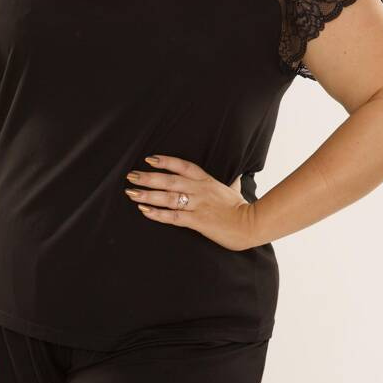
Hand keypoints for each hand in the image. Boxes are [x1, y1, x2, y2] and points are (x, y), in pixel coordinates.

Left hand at [124, 154, 255, 251]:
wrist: (251, 224)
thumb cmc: (241, 208)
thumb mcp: (234, 189)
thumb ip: (232, 181)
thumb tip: (239, 174)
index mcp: (207, 181)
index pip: (183, 166)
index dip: (166, 161)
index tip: (149, 159)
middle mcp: (200, 190)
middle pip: (170, 180)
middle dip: (149, 177)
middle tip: (131, 175)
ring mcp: (198, 205)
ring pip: (169, 198)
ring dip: (148, 195)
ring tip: (131, 193)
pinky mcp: (198, 221)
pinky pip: (174, 217)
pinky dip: (158, 214)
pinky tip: (145, 211)